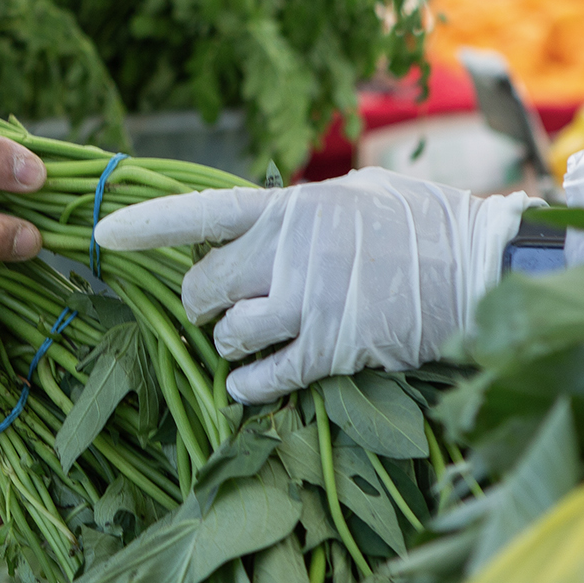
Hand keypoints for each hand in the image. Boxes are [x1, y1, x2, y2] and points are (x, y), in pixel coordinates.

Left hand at [93, 168, 533, 402]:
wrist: (482, 267)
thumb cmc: (422, 224)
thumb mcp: (353, 196)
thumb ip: (296, 214)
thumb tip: (253, 226)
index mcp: (291, 208)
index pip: (203, 211)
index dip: (148, 224)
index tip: (101, 233)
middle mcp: (290, 253)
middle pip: (202, 287)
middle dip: (200, 304)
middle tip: (218, 309)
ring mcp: (309, 304)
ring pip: (227, 336)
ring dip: (229, 344)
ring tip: (253, 339)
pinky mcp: (331, 350)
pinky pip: (261, 377)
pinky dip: (245, 385)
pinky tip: (249, 383)